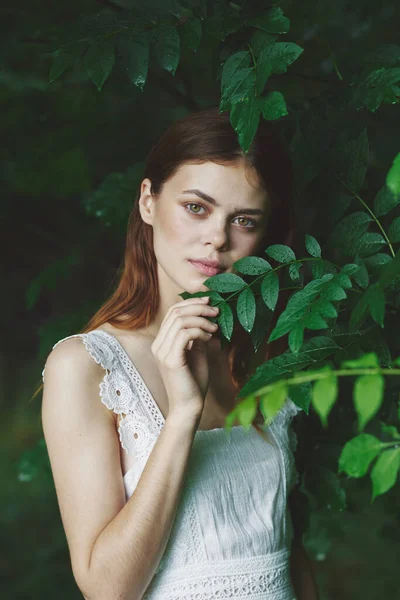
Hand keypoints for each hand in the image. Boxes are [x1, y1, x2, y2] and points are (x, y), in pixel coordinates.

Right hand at [150, 296, 218, 420]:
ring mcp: (162, 352)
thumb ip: (198, 335)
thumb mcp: (197, 352)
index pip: (173, 312)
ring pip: (180, 321)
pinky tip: (210, 337)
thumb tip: (207, 318)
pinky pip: (184, 334)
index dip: (191, 303)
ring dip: (201, 320)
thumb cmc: (194, 382)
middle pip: (176, 312)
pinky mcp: (171, 360)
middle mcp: (158, 345)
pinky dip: (200, 331)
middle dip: (198, 307)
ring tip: (215, 328)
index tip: (209, 302)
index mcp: (162, 342)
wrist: (189, 407)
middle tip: (216, 311)